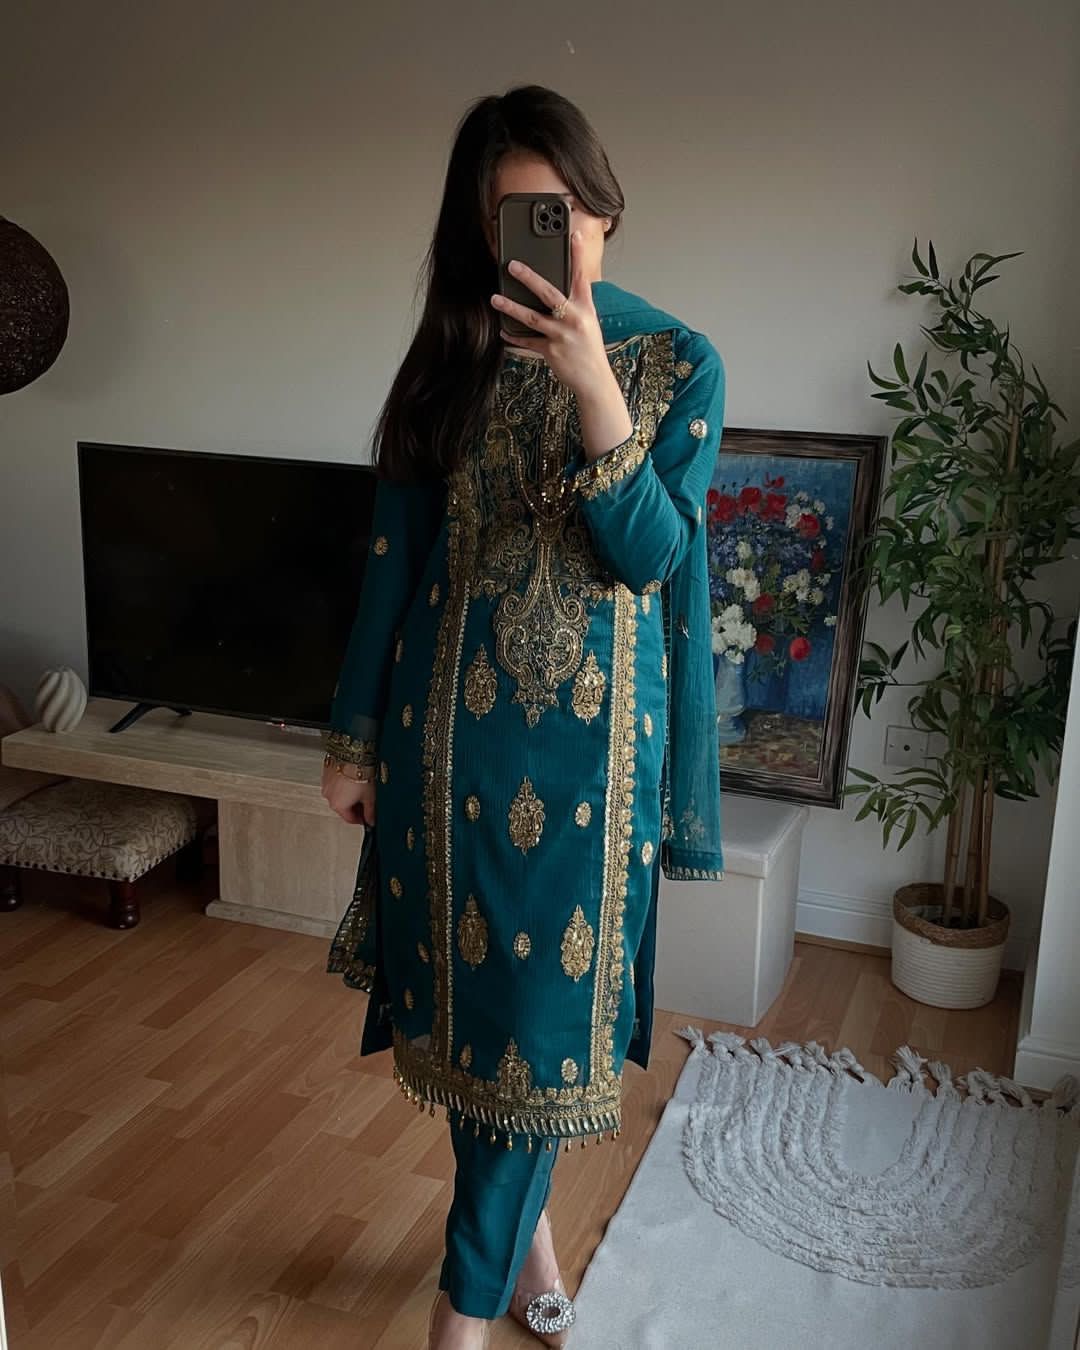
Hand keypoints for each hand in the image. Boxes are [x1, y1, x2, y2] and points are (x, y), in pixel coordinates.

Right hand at [321, 762, 375, 826]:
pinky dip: (344, 785)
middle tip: (366, 802)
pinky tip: (353, 778)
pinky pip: (335, 784)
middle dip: (354, 807)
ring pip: (339, 795)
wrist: (353, 752)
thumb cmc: (361, 773)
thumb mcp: (371, 797)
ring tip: (360, 787)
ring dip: (348, 795)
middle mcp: (329, 796)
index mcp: (339, 805)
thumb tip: (371, 820)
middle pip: (343, 807)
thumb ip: (371, 812)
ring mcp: (326, 784)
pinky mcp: (326, 773)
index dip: (361, 820)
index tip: (367, 817)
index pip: (350, 819)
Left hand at [491, 230, 613, 400]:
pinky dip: (514, 336)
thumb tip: (556, 293)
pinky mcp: (551, 351)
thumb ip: (575, 306)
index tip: (573, 236)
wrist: (594, 379)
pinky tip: (503, 331)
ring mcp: (562, 335)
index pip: (581, 277)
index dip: (577, 256)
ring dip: (511, 307)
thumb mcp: (588, 322)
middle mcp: (574, 319)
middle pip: (549, 293)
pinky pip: (528, 341)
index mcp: (586, 308)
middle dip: (529, 278)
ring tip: (495, 298)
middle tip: (512, 265)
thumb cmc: (590, 350)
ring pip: (532, 317)